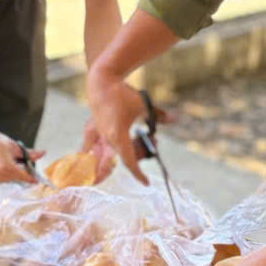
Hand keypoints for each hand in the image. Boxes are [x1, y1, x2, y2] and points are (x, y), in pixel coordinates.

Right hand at [0, 122, 43, 184]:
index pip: (22, 176)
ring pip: (6, 180)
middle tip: (22, 165)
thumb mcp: (14, 146)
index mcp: (6, 166)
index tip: (36, 181)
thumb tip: (42, 154)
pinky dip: (1, 174)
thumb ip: (29, 153)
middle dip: (20, 173)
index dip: (30, 179)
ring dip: (10, 174)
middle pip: (15, 178)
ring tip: (7, 162)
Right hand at [85, 66, 149, 182]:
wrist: (101, 83)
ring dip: (121, 155)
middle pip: (121, 160)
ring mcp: (97, 136)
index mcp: (118, 137)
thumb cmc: (122, 95)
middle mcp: (106, 140)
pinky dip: (94, 154)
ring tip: (138, 140)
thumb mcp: (144, 105)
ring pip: (107, 157)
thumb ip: (158, 115)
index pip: (129, 162)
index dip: (138, 174)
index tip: (146, 183)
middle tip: (149, 144)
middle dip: (136, 158)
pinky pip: (90, 149)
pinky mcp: (91, 131)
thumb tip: (174, 119)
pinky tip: (95, 156)